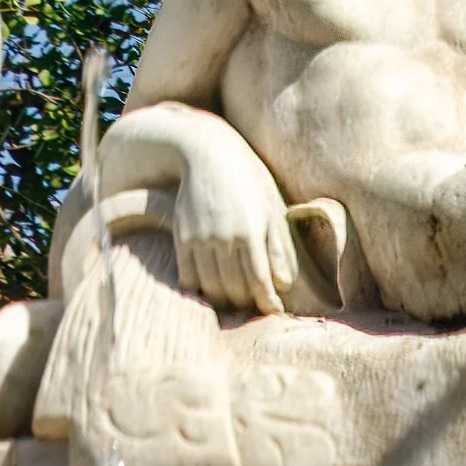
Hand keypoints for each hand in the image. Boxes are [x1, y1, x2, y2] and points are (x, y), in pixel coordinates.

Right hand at [169, 126, 297, 317]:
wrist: (207, 154)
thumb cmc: (248, 179)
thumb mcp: (271, 206)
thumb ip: (277, 246)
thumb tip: (283, 283)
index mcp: (251, 231)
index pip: (259, 281)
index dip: (267, 301)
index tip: (273, 311)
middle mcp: (224, 239)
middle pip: (235, 289)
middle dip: (248, 303)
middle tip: (255, 307)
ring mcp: (200, 240)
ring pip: (211, 288)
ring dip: (225, 301)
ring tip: (236, 302)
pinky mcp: (182, 239)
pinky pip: (189, 278)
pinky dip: (200, 291)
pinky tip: (211, 292)